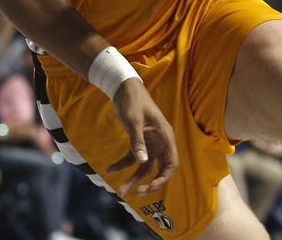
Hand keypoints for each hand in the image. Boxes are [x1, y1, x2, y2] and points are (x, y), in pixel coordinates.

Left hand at [106, 78, 177, 196]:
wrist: (123, 88)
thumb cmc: (133, 101)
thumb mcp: (134, 121)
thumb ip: (138, 141)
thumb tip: (142, 161)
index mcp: (165, 137)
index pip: (171, 164)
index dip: (163, 178)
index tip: (149, 187)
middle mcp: (160, 142)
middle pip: (159, 169)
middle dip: (149, 183)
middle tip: (136, 193)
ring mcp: (150, 143)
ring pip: (144, 166)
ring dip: (134, 179)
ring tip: (120, 190)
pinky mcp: (139, 141)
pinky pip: (132, 158)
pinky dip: (122, 164)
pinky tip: (110, 169)